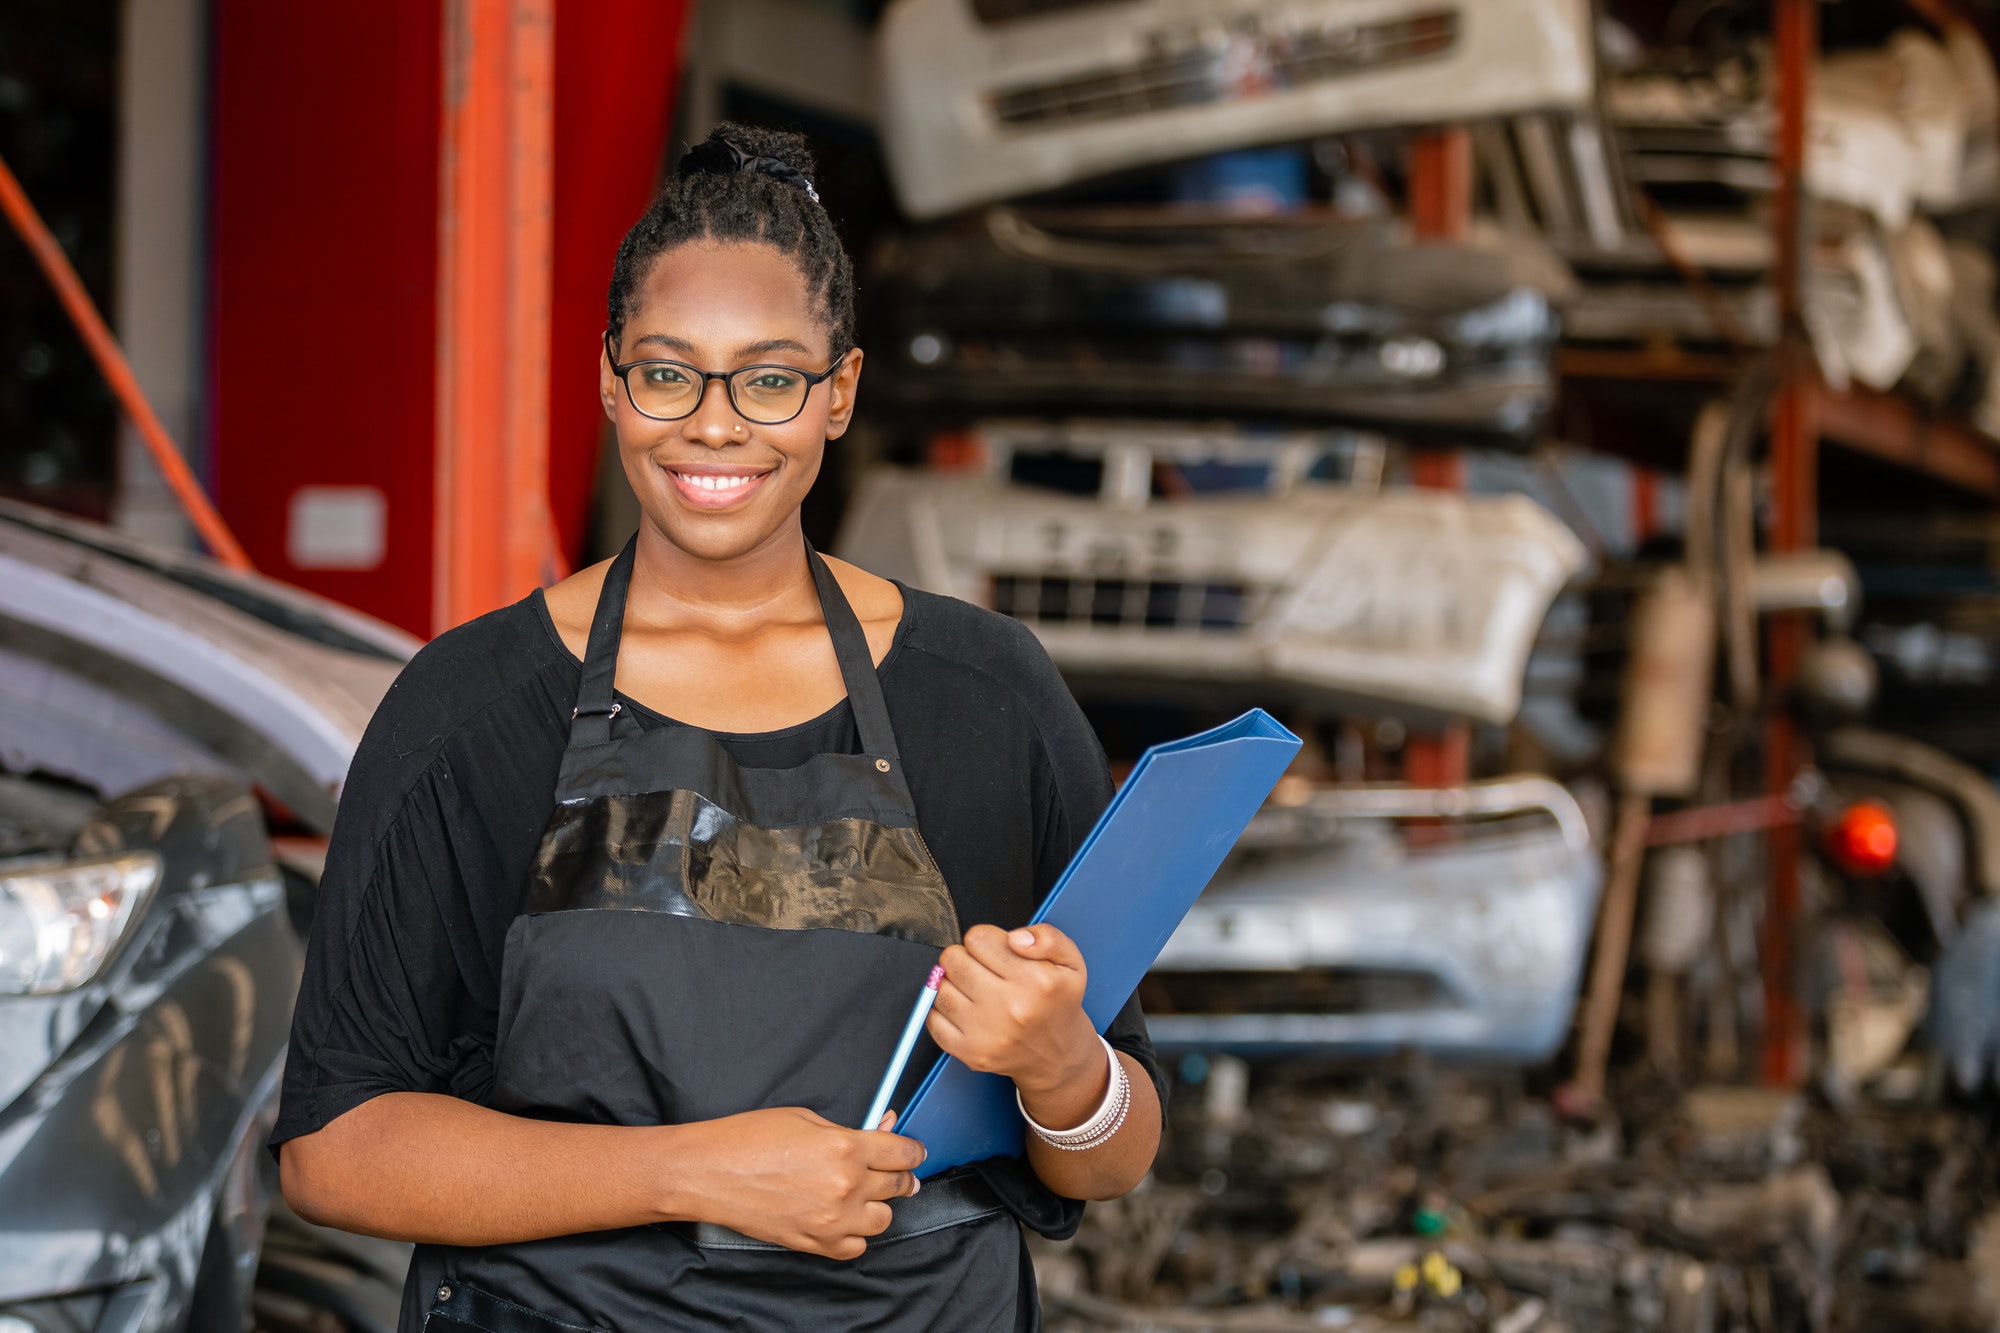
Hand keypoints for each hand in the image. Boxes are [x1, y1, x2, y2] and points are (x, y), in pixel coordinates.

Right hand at [673, 1107, 922, 1258]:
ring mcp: (831, 1220)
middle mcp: (845, 1186)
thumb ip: (850, 1129)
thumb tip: (884, 1129)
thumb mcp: (806, 1118)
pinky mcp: (814, 1242)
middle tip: (893, 1171)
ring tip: (862, 1193)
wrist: (710, 1172)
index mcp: (846, 1148)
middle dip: (899, 1175)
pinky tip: (843, 1217)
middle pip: (898, 1186)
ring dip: (878, 1205)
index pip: (903, 1153)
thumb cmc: (750, 1138)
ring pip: (883, 1220)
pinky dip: (855, 1233)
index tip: (913, 1152)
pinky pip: (855, 1246)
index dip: (913, 1150)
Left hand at [928, 924, 1101, 1101]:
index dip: (985, 939)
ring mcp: (988, 1033)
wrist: (1057, 1055)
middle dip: (964, 957)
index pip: (978, 938)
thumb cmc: (1058, 1003)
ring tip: (974, 989)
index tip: (994, 950)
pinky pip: (933, 1019)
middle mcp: (1011, 1008)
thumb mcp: (1071, 962)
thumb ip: (1048, 938)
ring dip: (953, 983)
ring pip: (940, 988)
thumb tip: (1015, 938)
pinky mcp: (970, 1052)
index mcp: (1036, 981)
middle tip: (981, 968)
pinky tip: (964, 1009)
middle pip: (954, 960)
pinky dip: (942, 1010)